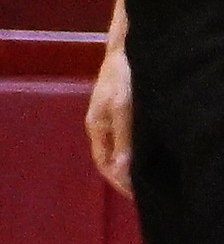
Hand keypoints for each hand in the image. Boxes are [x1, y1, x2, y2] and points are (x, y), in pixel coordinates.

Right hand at [91, 38, 135, 197]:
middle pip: (109, 158)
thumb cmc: (123, 77)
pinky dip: (133, 150)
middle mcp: (100, 124)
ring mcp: (108, 116)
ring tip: (148, 175)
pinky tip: (148, 151)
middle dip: (124, 176)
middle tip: (147, 191)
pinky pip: (124, 137)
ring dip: (129, 163)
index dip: (118, 182)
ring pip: (117, 148)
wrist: (126, 46)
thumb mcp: (123, 107)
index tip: (138, 196)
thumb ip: (122, 138)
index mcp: (96, 126)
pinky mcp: (119, 109)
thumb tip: (121, 169)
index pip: (104, 164)